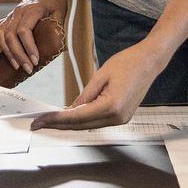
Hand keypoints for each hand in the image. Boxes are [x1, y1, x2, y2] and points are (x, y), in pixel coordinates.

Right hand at [0, 0, 59, 74]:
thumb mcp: (61, 11)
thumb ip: (57, 27)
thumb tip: (55, 45)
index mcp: (33, 9)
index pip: (24, 30)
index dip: (28, 47)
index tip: (35, 60)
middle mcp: (19, 11)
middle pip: (11, 35)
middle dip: (18, 55)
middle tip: (28, 68)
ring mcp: (11, 14)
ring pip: (2, 34)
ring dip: (7, 52)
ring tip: (16, 65)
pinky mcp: (8, 17)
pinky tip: (0, 53)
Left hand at [32, 42, 166, 129]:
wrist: (149, 61)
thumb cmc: (128, 62)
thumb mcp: (100, 75)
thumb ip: (84, 95)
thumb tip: (69, 110)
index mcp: (111, 106)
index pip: (76, 117)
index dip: (55, 120)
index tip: (38, 121)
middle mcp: (117, 118)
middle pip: (81, 126)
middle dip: (58, 125)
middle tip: (37, 123)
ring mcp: (121, 120)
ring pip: (88, 126)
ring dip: (68, 124)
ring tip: (49, 120)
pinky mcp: (122, 117)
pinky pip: (97, 121)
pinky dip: (82, 120)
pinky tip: (69, 117)